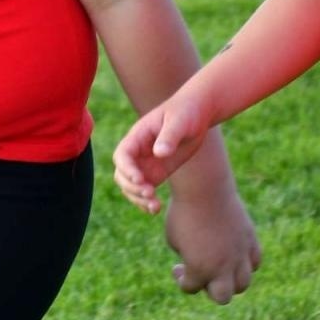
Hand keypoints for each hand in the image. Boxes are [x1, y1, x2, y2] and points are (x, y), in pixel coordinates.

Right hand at [112, 89, 213, 214]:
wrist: (198, 114)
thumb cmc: (186, 111)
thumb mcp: (179, 121)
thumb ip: (169, 136)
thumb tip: (159, 153)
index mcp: (137, 136)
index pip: (122, 155)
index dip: (126, 169)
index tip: (140, 179)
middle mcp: (137, 152)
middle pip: (122, 174)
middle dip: (132, 187)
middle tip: (150, 193)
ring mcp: (145, 164)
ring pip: (131, 186)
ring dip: (138, 198)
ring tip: (154, 206)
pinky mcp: (157, 173)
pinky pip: (145, 190)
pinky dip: (146, 201)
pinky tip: (155, 208)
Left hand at [164, 185, 261, 304]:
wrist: (204, 187)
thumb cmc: (183, 212)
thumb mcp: (174, 239)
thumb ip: (188, 259)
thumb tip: (198, 265)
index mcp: (200, 268)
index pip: (190, 288)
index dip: (181, 279)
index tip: (177, 267)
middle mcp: (223, 266)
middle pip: (223, 297)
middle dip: (210, 288)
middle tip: (202, 272)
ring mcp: (240, 254)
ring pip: (243, 283)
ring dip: (230, 280)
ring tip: (219, 265)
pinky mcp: (250, 239)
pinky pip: (254, 261)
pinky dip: (245, 262)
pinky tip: (232, 251)